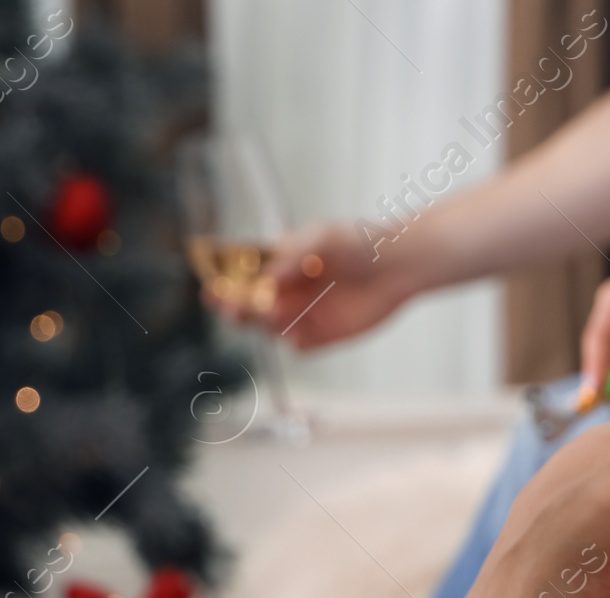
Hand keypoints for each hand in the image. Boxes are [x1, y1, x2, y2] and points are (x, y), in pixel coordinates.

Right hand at [227, 221, 420, 349]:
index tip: (212, 289)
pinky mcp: (321, 336)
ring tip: (276, 313)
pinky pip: (297, 346)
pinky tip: (299, 335)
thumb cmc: (359, 242)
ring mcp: (302, 314)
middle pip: (249, 306)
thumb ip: (292, 257)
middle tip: (234, 310)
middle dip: (237, 309)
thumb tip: (267, 279)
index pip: (243, 275)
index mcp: (280, 262)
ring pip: (270, 327)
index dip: (225, 283)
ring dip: (267, 324)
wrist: (397, 267)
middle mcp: (286, 290)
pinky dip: (294, 343)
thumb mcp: (321, 238)